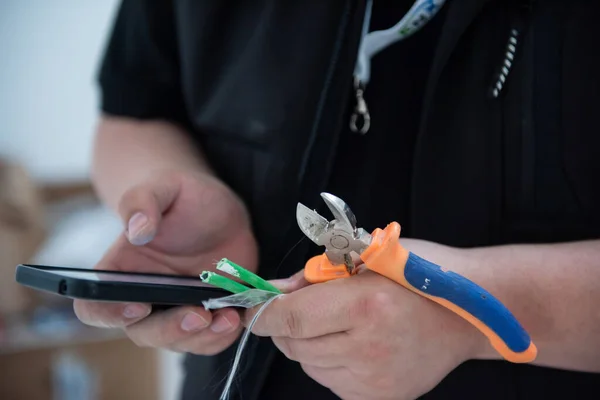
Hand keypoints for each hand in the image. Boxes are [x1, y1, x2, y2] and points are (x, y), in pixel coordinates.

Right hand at [74, 169, 257, 354]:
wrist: (220, 211)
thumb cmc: (183, 196)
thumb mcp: (164, 186)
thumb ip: (143, 201)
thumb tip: (136, 230)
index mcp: (120, 270)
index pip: (94, 305)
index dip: (109, 313)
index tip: (139, 305)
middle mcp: (143, 297)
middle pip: (142, 332)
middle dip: (169, 329)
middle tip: (199, 314)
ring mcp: (176, 309)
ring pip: (178, 341)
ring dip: (202, 337)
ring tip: (228, 316)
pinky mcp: (207, 314)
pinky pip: (209, 340)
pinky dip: (223, 335)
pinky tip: (238, 315)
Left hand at [246, 246, 485, 399]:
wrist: (471, 313)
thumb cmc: (422, 273)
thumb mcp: (367, 256)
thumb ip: (312, 276)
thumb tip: (271, 292)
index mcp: (366, 305)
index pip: (290, 318)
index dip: (265, 314)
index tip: (257, 310)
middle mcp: (369, 350)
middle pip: (294, 344)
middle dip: (288, 325)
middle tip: (307, 307)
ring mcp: (376, 381)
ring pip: (309, 365)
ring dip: (309, 344)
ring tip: (340, 323)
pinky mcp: (381, 398)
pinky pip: (330, 382)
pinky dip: (330, 362)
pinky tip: (355, 344)